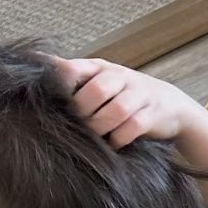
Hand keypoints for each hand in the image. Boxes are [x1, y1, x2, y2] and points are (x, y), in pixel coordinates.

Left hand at [54, 57, 201, 148]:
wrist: (172, 106)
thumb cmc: (126, 95)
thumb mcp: (101, 80)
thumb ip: (74, 76)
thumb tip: (35, 63)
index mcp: (100, 68)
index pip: (74, 68)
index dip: (61, 84)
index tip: (53, 101)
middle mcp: (120, 76)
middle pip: (96, 91)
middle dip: (83, 112)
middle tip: (78, 125)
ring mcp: (139, 94)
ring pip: (116, 111)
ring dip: (101, 127)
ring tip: (96, 136)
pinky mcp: (153, 114)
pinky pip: (132, 128)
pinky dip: (119, 139)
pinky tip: (113, 144)